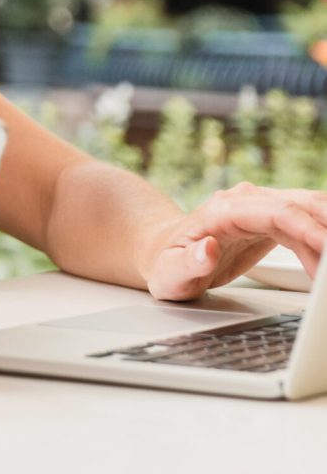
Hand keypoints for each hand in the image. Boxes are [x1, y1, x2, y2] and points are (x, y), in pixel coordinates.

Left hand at [143, 182, 326, 300]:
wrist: (162, 252)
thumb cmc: (165, 263)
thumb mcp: (169, 273)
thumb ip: (188, 263)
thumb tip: (206, 249)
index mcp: (223, 210)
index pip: (277, 212)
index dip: (309, 229)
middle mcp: (244, 201)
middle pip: (301, 205)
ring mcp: (260, 206)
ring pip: (310, 210)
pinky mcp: (271, 219)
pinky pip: (307, 224)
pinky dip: (323, 241)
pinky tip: (326, 265)